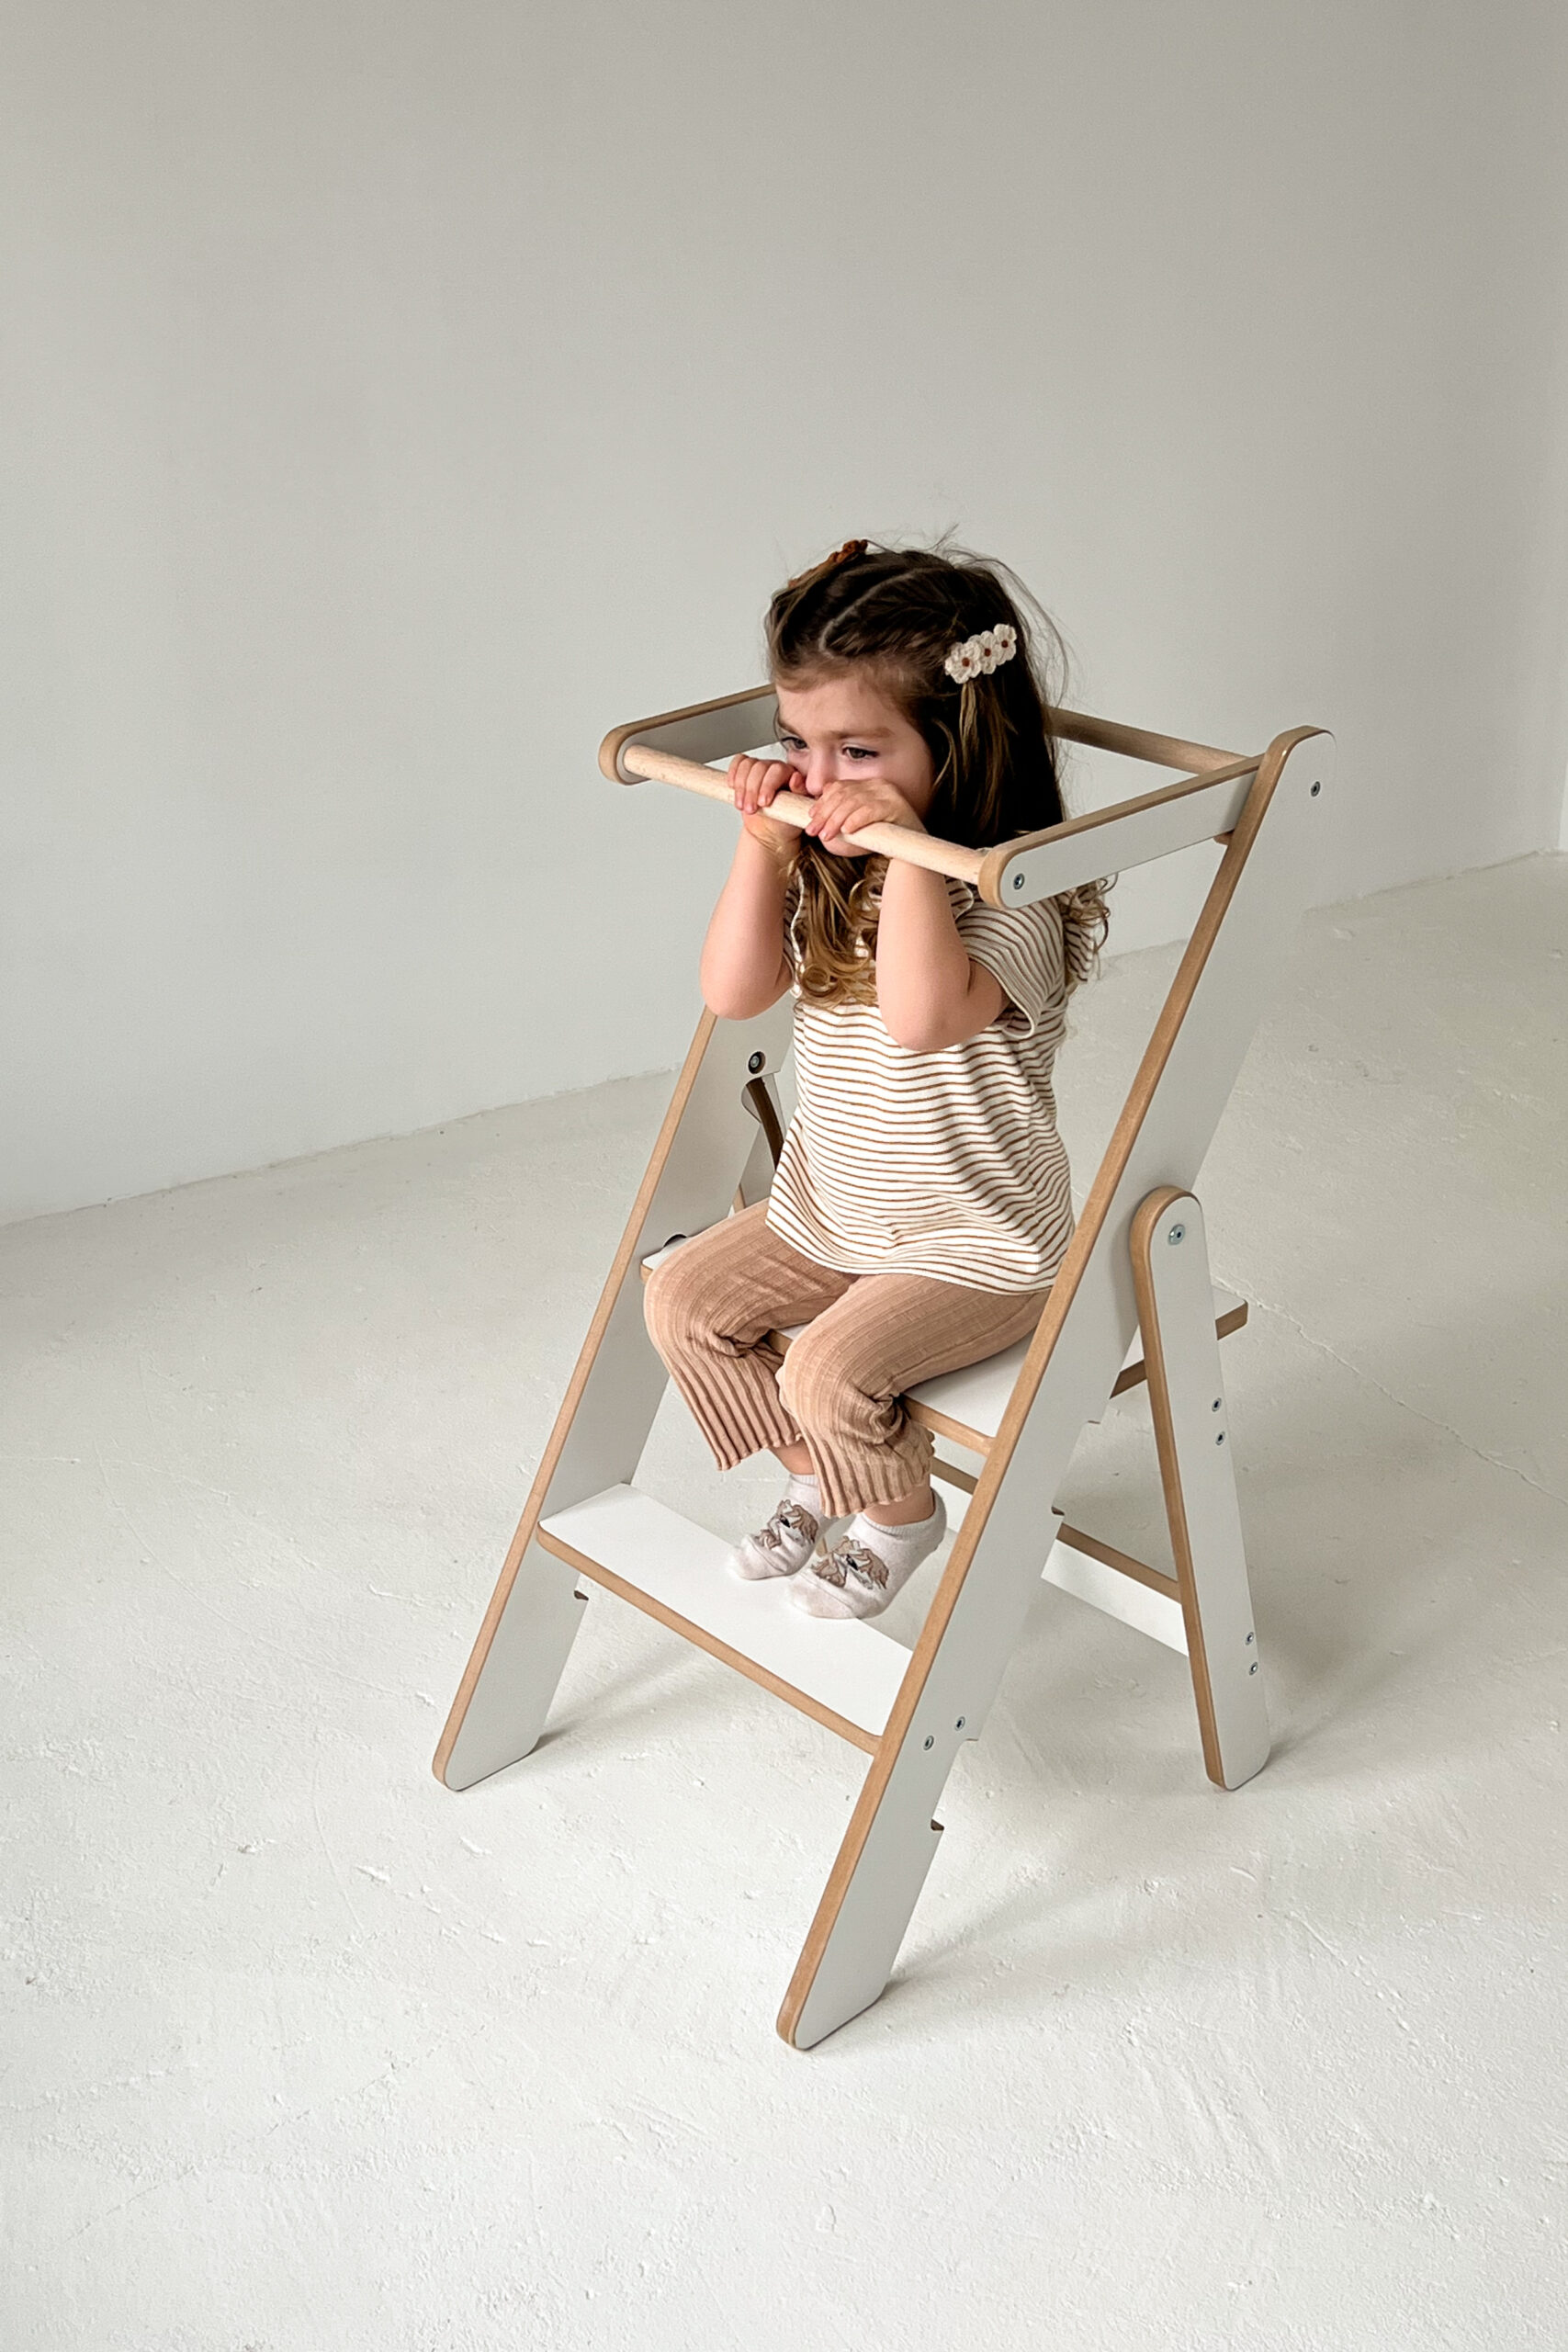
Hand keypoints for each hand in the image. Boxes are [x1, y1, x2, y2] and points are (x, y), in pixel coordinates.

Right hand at [728, 754, 803, 849]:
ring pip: (746, 766)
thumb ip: (798, 792)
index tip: (763, 803)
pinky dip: (733, 774)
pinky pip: (738, 763)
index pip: (777, 770)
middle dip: (752, 791)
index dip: (767, 786)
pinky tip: (733, 787)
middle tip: (751, 809)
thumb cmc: (784, 820)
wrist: (769, 829)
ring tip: (742, 806)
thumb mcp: (794, 810)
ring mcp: (760, 768)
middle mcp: (774, 768)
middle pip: (759, 767)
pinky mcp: (746, 772)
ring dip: (741, 788)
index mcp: (790, 774)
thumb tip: (796, 778)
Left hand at [805, 777, 925, 857]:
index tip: (811, 817)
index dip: (822, 802)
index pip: (840, 788)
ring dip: (836, 820)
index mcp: (868, 785)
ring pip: (854, 802)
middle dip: (825, 814)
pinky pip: (871, 810)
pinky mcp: (897, 806)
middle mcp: (879, 785)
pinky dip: (856, 819)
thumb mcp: (853, 826)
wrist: (908, 854)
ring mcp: (889, 794)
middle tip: (813, 830)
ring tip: (826, 835)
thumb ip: (837, 816)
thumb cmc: (879, 841)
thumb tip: (815, 807)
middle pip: (844, 794)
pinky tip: (847, 830)